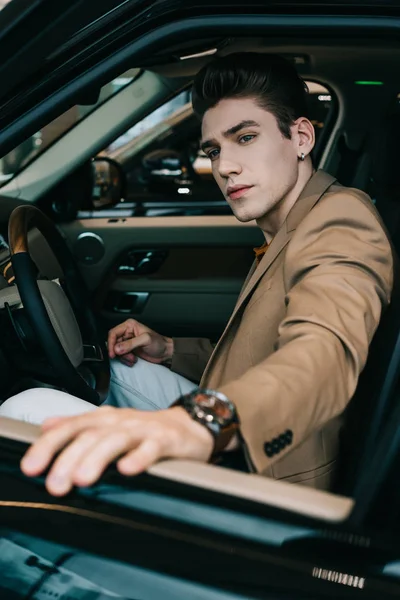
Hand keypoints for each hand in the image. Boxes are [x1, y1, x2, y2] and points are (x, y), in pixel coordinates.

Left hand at [20, 406, 213, 496]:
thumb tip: (46, 426)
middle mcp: (120, 422)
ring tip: (83, 478)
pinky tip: (128, 469)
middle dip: (69, 458)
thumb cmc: (144, 430)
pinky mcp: (166, 440)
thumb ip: (78, 425)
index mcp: (103, 419)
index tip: (32, 466)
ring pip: (117, 440)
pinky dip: (139, 457)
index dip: (49, 446)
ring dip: (98, 458)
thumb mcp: (108, 425)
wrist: (187, 426)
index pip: (71, 428)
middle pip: (91, 436)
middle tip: (56, 483)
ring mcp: (143, 430)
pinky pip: (152, 447)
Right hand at [107, 319, 173, 366]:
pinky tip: (133, 360)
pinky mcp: (129, 350)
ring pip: (117, 351)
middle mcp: (127, 332)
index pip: (113, 333)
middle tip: (128, 356)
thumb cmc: (159, 343)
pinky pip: (121, 356)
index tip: (113, 353)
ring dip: (124, 357)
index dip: (111, 343)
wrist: (165, 353)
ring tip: (133, 358)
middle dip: (119, 352)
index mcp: (129, 326)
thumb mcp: (145, 340)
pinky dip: (126, 360)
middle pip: (113, 343)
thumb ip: (130, 344)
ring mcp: (127, 342)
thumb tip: (117, 348)